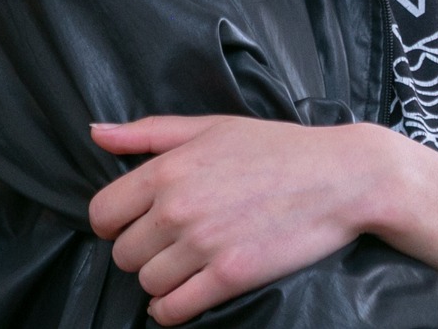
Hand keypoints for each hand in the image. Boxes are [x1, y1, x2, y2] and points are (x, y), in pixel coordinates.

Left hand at [88, 115, 383, 324]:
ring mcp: (204, 244)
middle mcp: (178, 208)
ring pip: (147, 284)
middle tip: (172, 242)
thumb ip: (149, 132)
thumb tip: (96, 133)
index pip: (102, 214)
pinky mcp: (231, 276)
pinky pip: (174, 310)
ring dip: (162, 280)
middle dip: (143, 251)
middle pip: (123, 254)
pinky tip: (187, 293)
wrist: (341, 177)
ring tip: (187, 264)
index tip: (136, 223)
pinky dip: (172, 310)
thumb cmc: (277, 148)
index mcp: (169, 169)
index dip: (114, 223)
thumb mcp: (213, 126)